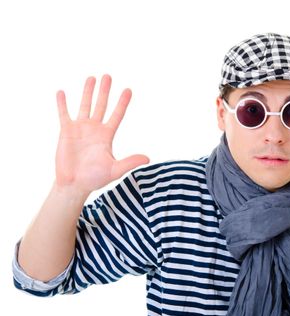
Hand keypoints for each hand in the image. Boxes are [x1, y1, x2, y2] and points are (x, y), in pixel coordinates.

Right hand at [55, 75, 148, 193]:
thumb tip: (148, 158)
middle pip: (101, 105)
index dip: (122, 103)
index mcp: (107, 135)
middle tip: (108, 76)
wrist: (74, 184)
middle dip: (105, 91)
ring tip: (92, 78)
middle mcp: (95, 129)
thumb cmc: (95, 179)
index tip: (128, 90)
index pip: (117, 115)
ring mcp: (80, 129)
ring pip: (85, 106)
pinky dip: (62, 104)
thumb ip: (130, 162)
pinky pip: (64, 114)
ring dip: (87, 92)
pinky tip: (61, 92)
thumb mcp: (115, 170)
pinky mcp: (66, 131)